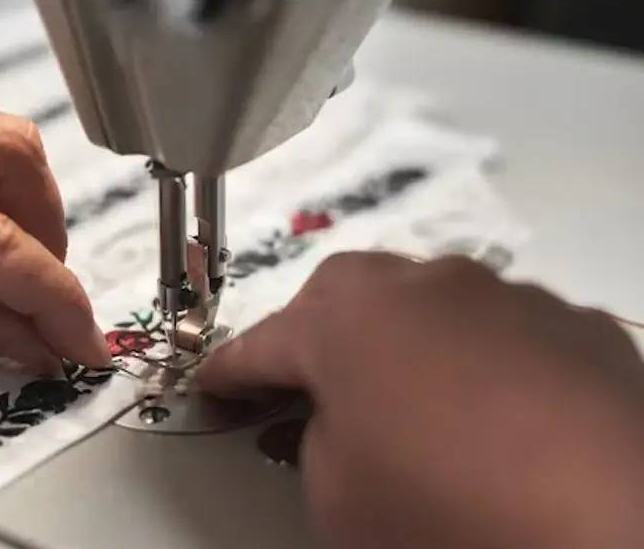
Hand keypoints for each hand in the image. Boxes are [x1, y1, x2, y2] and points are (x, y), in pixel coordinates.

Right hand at [197, 252, 643, 548]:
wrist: (616, 528)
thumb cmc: (445, 513)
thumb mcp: (339, 499)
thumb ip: (314, 444)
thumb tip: (330, 422)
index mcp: (350, 321)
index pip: (265, 342)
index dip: (230, 370)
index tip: (211, 386)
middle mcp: (428, 288)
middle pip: (346, 290)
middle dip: (314, 330)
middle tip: (305, 383)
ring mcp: (509, 298)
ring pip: (432, 299)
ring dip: (404, 338)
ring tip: (410, 400)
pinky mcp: (578, 327)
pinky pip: (504, 328)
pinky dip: (480, 357)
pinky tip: (497, 412)